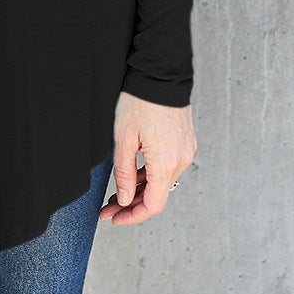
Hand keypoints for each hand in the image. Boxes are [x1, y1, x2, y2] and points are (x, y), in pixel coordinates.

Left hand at [98, 90, 196, 224]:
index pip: (152, 205)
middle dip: (131, 205)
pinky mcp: (185, 142)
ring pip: (162, 182)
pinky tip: (134, 174)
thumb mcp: (123, 138)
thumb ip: (124, 173)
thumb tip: (123, 199)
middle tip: (108, 207)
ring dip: (140, 190)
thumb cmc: (140, 101)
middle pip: (157, 196)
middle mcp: (180, 160)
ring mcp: (185, 151)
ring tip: (117, 192)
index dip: (132, 217)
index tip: (114, 218)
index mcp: (165, 163)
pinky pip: (168, 167)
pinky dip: (151, 175)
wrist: (160, 74)